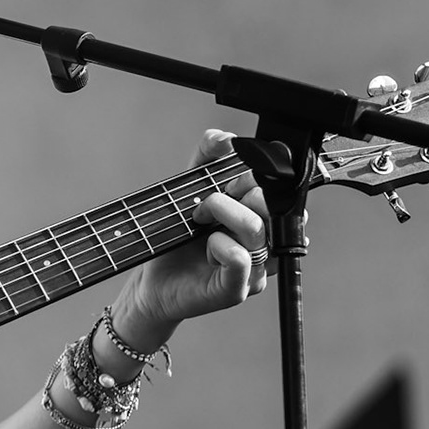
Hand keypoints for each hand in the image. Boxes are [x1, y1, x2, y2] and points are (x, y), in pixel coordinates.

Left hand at [112, 130, 275, 345]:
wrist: (151, 280)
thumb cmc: (175, 236)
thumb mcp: (188, 186)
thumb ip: (208, 157)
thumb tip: (227, 138)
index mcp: (261, 217)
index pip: (277, 188)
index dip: (252, 175)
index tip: (225, 178)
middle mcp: (266, 243)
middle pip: (269, 203)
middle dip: (234, 191)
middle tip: (204, 202)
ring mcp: (256, 269)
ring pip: (256, 227)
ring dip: (220, 213)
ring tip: (198, 220)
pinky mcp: (238, 289)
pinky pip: (241, 258)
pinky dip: (218, 246)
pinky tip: (206, 249)